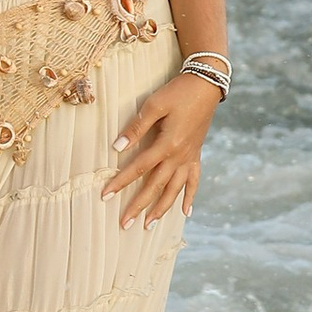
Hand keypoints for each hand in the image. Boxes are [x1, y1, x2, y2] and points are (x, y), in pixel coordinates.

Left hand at [109, 69, 219, 230]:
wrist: (206, 85)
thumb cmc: (178, 92)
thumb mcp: (154, 105)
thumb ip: (136, 128)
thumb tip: (117, 147)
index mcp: (167, 144)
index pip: (138, 168)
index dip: (120, 182)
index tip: (104, 196)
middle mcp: (179, 156)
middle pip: (155, 186)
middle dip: (139, 206)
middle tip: (124, 225)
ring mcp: (189, 157)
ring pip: (175, 190)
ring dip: (162, 208)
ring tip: (149, 225)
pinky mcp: (196, 155)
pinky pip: (194, 181)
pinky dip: (190, 197)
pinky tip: (185, 212)